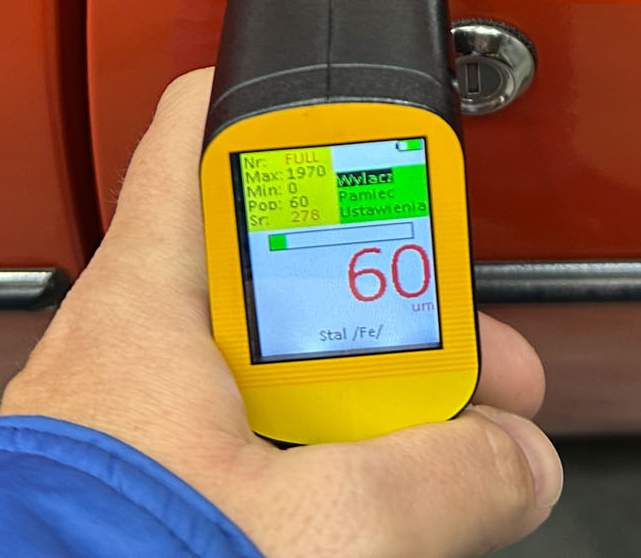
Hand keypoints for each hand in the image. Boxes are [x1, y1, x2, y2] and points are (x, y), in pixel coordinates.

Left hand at [1, 69, 562, 557]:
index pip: (201, 133)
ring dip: (356, 411)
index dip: (298, 123)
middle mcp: (125, 354)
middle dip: (380, 312)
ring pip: (267, 383)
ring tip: (435, 456)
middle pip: (278, 278)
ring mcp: (128, 435)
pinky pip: (241, 460)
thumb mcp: (321, 524)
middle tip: (460, 355)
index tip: (388, 147)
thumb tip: (515, 458)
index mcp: (144, 305)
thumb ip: (441, 479)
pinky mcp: (135, 506)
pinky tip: (364, 520)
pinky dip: (310, 475)